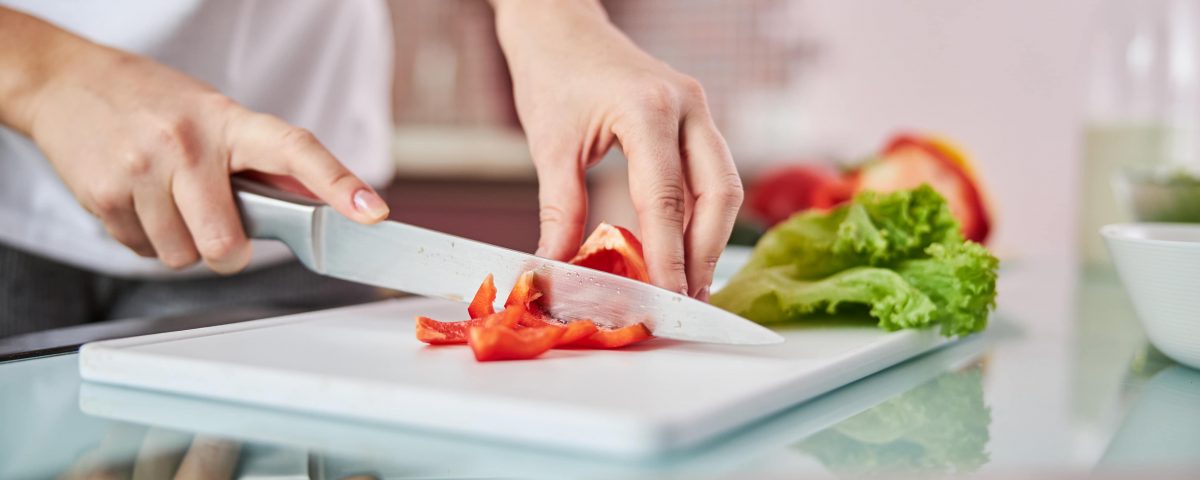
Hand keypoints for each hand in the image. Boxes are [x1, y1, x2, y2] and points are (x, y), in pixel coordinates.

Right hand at [1, 11, 388, 273]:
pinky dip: (149, 240)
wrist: (68, 83)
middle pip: (228, 243)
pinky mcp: (103, 197)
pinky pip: (145, 253)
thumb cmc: (156, 105)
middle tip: (224, 231)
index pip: (297, 150)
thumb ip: (259, 163)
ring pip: (184, 258)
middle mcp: (187, 145)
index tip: (372, 214)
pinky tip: (142, 203)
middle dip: (231, 252)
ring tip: (172, 203)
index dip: (339, 184)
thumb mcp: (217, 117)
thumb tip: (316, 209)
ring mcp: (142, 171)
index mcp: (230, 122)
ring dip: (185, 245)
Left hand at [492, 0, 742, 298]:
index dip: (670, 256)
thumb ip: (560, 212)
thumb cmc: (553, 74)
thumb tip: (557, 270)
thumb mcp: (550, 146)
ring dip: (710, 240)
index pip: (667, 198)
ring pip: (724, 187)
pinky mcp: (696, 120)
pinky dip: (700, 217)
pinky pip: (711, 176)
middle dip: (706, 254)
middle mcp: (686, 107)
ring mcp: (697, 111)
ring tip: (689, 285)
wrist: (561, 27)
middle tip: (686, 302)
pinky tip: (684, 250)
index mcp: (648, 108)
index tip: (667, 299)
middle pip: (718, 194)